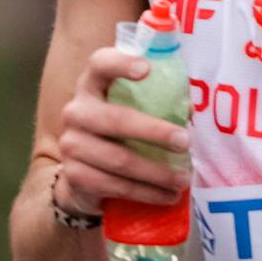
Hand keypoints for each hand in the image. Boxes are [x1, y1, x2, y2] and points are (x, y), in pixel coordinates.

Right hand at [52, 43, 189, 219]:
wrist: (82, 175)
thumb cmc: (117, 133)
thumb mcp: (131, 110)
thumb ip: (155, 103)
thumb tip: (189, 111)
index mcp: (92, 86)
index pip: (99, 64)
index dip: (120, 64)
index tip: (146, 70)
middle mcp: (76, 112)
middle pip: (116, 120)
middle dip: (155, 132)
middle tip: (185, 143)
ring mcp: (71, 145)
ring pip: (120, 160)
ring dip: (156, 172)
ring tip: (183, 180)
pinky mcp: (75, 176)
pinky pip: (115, 185)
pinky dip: (145, 193)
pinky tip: (166, 196)